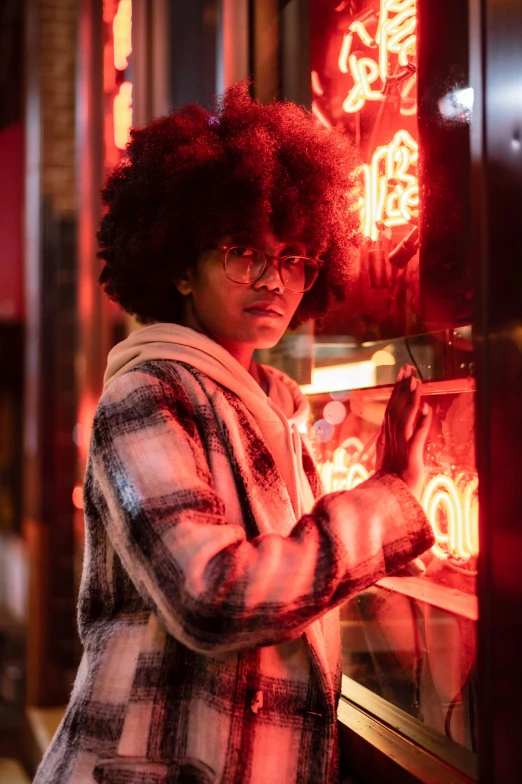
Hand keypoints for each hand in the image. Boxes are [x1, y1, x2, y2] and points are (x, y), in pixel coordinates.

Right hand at [376, 364, 431, 500]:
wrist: (384, 505)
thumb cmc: (388, 486)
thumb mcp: (388, 461)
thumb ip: (389, 445)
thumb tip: (390, 433)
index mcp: (385, 440)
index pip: (391, 410)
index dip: (397, 392)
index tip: (402, 376)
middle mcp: (390, 441)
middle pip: (395, 409)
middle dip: (402, 388)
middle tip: (408, 369)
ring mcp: (400, 449)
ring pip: (404, 418)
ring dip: (410, 399)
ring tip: (416, 381)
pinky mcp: (410, 458)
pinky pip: (417, 437)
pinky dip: (422, 422)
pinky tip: (426, 408)